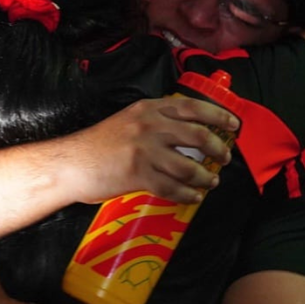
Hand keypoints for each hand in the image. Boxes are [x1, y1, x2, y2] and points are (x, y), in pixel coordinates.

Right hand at [66, 96, 236, 204]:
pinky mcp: (139, 175)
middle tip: (224, 158)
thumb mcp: (127, 122)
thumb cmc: (97, 145)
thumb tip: (187, 135)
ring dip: (205, 178)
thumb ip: (154, 123)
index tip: (234, 125)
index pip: (192, 107)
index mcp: (147, 109)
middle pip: (198, 136)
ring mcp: (145, 151)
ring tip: (210, 182)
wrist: (70, 163)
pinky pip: (173, 188)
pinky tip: (193, 197)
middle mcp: (149, 126)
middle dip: (218, 149)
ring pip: (190, 167)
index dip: (218, 115)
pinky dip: (188, 195)